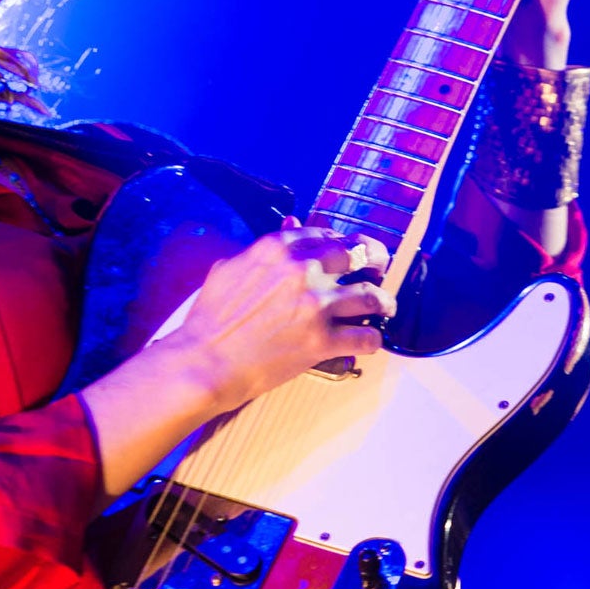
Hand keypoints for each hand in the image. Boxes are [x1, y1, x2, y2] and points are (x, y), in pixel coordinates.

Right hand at [165, 221, 394, 414]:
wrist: (204, 362)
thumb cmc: (210, 319)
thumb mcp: (229, 269)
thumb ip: (263, 249)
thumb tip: (291, 226)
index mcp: (278, 248)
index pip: (326, 235)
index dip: (342, 242)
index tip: (348, 252)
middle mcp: (303, 271)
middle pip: (359, 254)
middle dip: (375, 260)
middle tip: (380, 267)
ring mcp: (315, 306)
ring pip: (371, 296)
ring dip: (383, 301)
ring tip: (385, 306)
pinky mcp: (321, 342)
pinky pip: (365, 338)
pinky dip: (372, 341)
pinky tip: (369, 341)